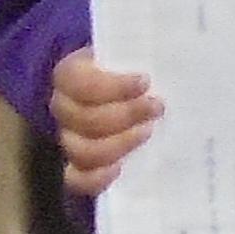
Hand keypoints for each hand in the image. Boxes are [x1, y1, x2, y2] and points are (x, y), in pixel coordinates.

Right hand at [49, 46, 158, 195]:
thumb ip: (142, 55)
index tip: (145, 81)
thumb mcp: (134, 54)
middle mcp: (64, 107)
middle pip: (81, 118)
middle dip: (124, 114)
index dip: (110, 86)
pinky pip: (75, 179)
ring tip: (148, 132)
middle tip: (156, 107)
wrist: (130, 92)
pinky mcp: (80, 166)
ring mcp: (70, 139)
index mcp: (70, 74)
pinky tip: (119, 169)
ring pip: (80, 150)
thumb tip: (170, 59)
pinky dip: (95, 179)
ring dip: (118, 144)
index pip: (76, 82)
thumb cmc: (133, 71)